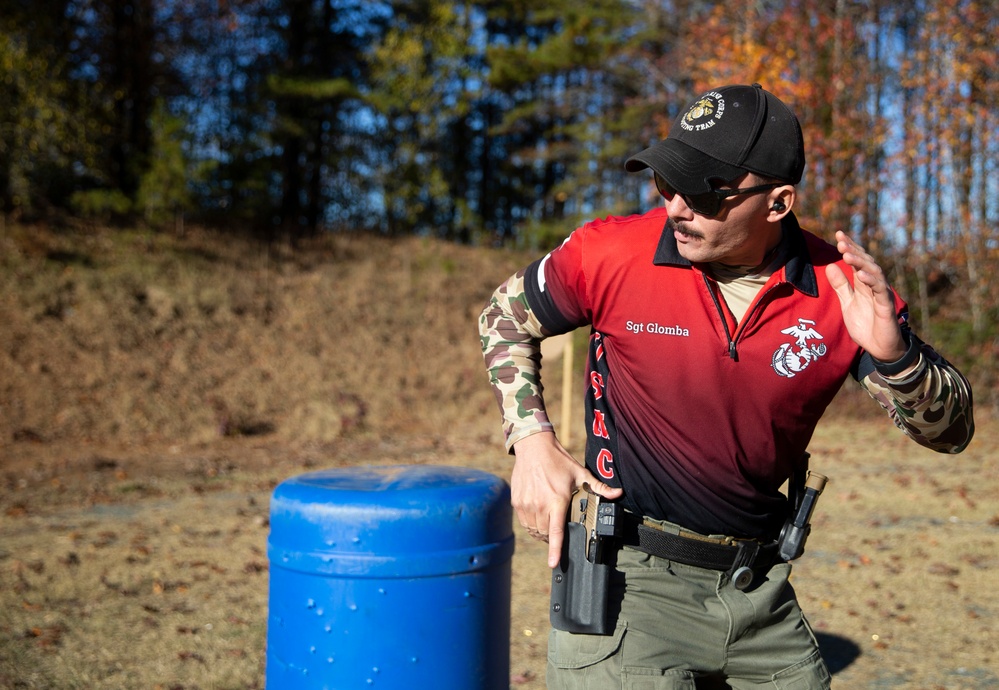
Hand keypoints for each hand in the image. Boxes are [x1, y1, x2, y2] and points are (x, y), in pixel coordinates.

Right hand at [511, 431, 622, 567]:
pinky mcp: (517, 502)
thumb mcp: (580, 473)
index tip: (554, 564)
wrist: (533, 447)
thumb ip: (599, 487)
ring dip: (541, 533)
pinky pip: (524, 522)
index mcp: (557, 501)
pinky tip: (538, 518)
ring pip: (533, 530)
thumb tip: (619, 493)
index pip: (555, 532)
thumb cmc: (558, 460)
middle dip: (551, 539)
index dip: (555, 550)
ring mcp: (526, 504)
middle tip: (559, 531)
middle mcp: (540, 505)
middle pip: (544, 534)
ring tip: (548, 525)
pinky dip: (531, 525)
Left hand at [824, 231, 907, 362]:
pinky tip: (861, 275)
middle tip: (841, 241)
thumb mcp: (847, 303)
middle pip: (866, 262)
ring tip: (848, 254)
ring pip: (874, 272)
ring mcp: (881, 294)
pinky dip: (870, 281)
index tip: (838, 234)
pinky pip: (880, 290)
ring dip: (861, 262)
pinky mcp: (886, 306)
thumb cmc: (865, 325)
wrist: (879, 347)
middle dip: (854, 250)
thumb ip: (840, 285)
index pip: (857, 261)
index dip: (850, 247)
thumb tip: (831, 265)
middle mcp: (874, 285)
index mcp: (864, 283)